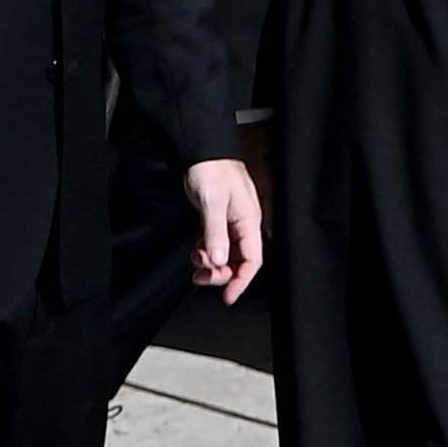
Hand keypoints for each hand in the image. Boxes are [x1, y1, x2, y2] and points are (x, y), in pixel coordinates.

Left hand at [186, 158, 265, 302]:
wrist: (203, 150)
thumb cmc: (212, 169)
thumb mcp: (213, 202)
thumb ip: (215, 232)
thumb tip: (219, 260)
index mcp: (249, 222)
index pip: (252, 260)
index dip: (241, 281)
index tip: (228, 296)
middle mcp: (242, 225)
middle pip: (237, 262)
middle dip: (220, 273)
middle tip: (200, 276)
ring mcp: (230, 223)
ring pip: (225, 255)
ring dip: (210, 264)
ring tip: (195, 260)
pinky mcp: (216, 220)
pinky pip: (215, 245)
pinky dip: (205, 252)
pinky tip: (195, 251)